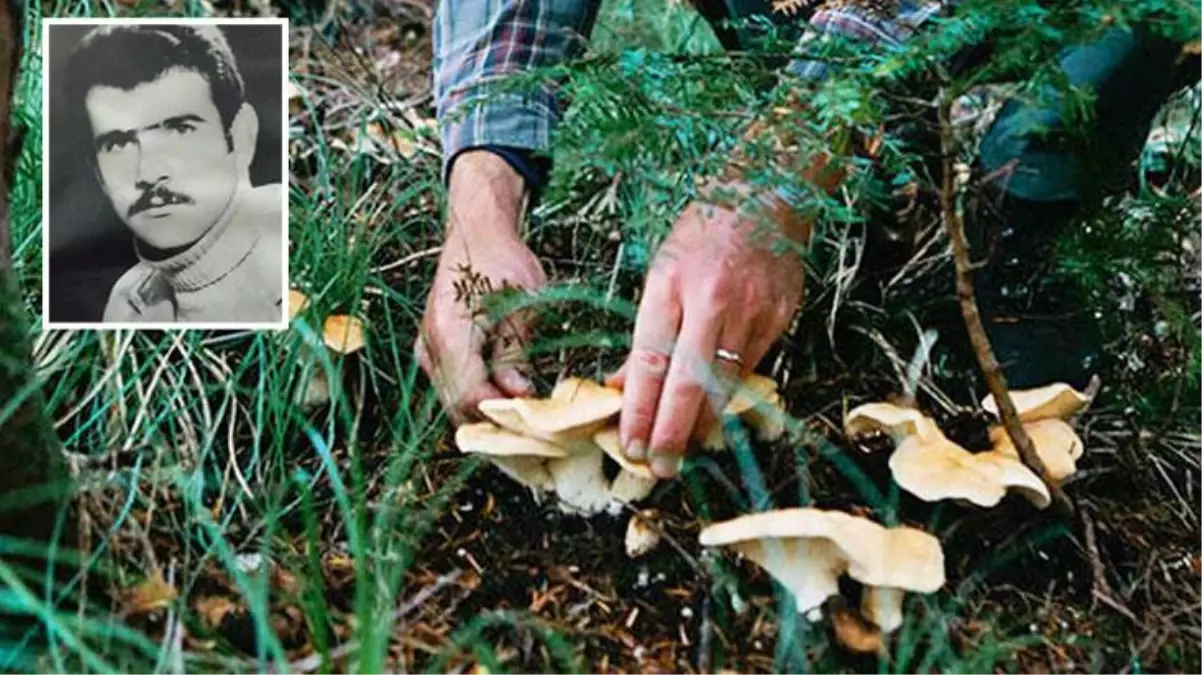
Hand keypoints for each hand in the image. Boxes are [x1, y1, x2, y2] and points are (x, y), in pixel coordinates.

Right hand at [415, 151, 544, 422]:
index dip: (503, 415)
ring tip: (525, 420)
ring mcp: (427, 350)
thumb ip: (516, 351)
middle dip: (496, 423)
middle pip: (458, 407)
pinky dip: (478, 400)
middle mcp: (430, 345)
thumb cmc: (503, 260)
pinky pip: (453, 388)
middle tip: (535, 431)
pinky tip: (507, 402)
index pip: (471, 395)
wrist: (475, 233)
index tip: (537, 422)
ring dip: (487, 414)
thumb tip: (520, 393)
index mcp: (450, 333)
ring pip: (454, 402)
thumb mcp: (523, 303)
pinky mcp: (432, 352)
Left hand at [607, 197, 808, 477]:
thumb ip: (647, 331)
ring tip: (683, 451)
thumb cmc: (704, 230)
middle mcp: (712, 300)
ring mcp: (752, 311)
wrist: (768, 193)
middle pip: (689, 382)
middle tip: (657, 466)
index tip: (629, 442)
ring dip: (702, 425)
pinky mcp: (781, 317)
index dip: (640, 409)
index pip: (651, 361)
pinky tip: (714, 416)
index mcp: (671, 283)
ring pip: (724, 385)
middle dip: (671, 432)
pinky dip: (728, 397)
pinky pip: (750, 369)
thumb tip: (623, 384)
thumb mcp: (661, 271)